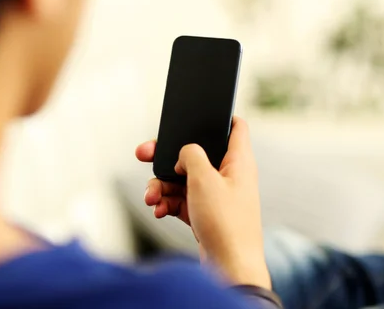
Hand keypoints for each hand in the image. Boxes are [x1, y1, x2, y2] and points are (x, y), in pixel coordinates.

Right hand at [136, 117, 269, 288]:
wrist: (229, 268)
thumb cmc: (225, 222)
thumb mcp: (203, 179)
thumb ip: (191, 155)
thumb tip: (184, 153)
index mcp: (238, 160)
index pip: (235, 127)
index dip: (217, 117)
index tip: (195, 115)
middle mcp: (229, 175)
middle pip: (195, 154)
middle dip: (167, 158)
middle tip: (144, 154)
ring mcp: (216, 195)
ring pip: (182, 179)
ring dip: (161, 186)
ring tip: (151, 197)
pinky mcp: (205, 213)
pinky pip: (181, 200)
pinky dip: (167, 203)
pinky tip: (158, 210)